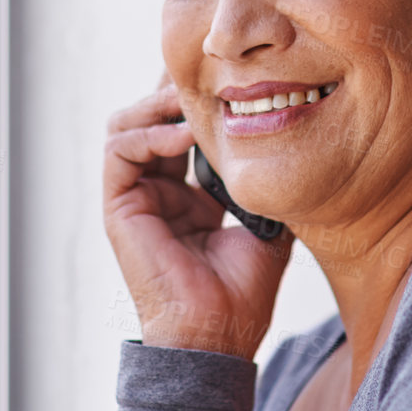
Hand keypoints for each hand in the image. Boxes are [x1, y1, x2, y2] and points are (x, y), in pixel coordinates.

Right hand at [102, 71, 294, 358]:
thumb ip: (268, 188)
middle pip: (150, 117)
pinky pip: (119, 151)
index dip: (198, 101)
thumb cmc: (242, 295)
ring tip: (193, 101)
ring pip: (126, 124)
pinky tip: (181, 137)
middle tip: (207, 74)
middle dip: (174, 90)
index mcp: (189, 197)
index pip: (182, 130)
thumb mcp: (268, 226)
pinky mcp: (118, 208)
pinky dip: (147, 135)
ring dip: (156, 106)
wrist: (218, 336)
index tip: (231, 79)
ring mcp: (135, 199)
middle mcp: (157, 192)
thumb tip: (293, 150)